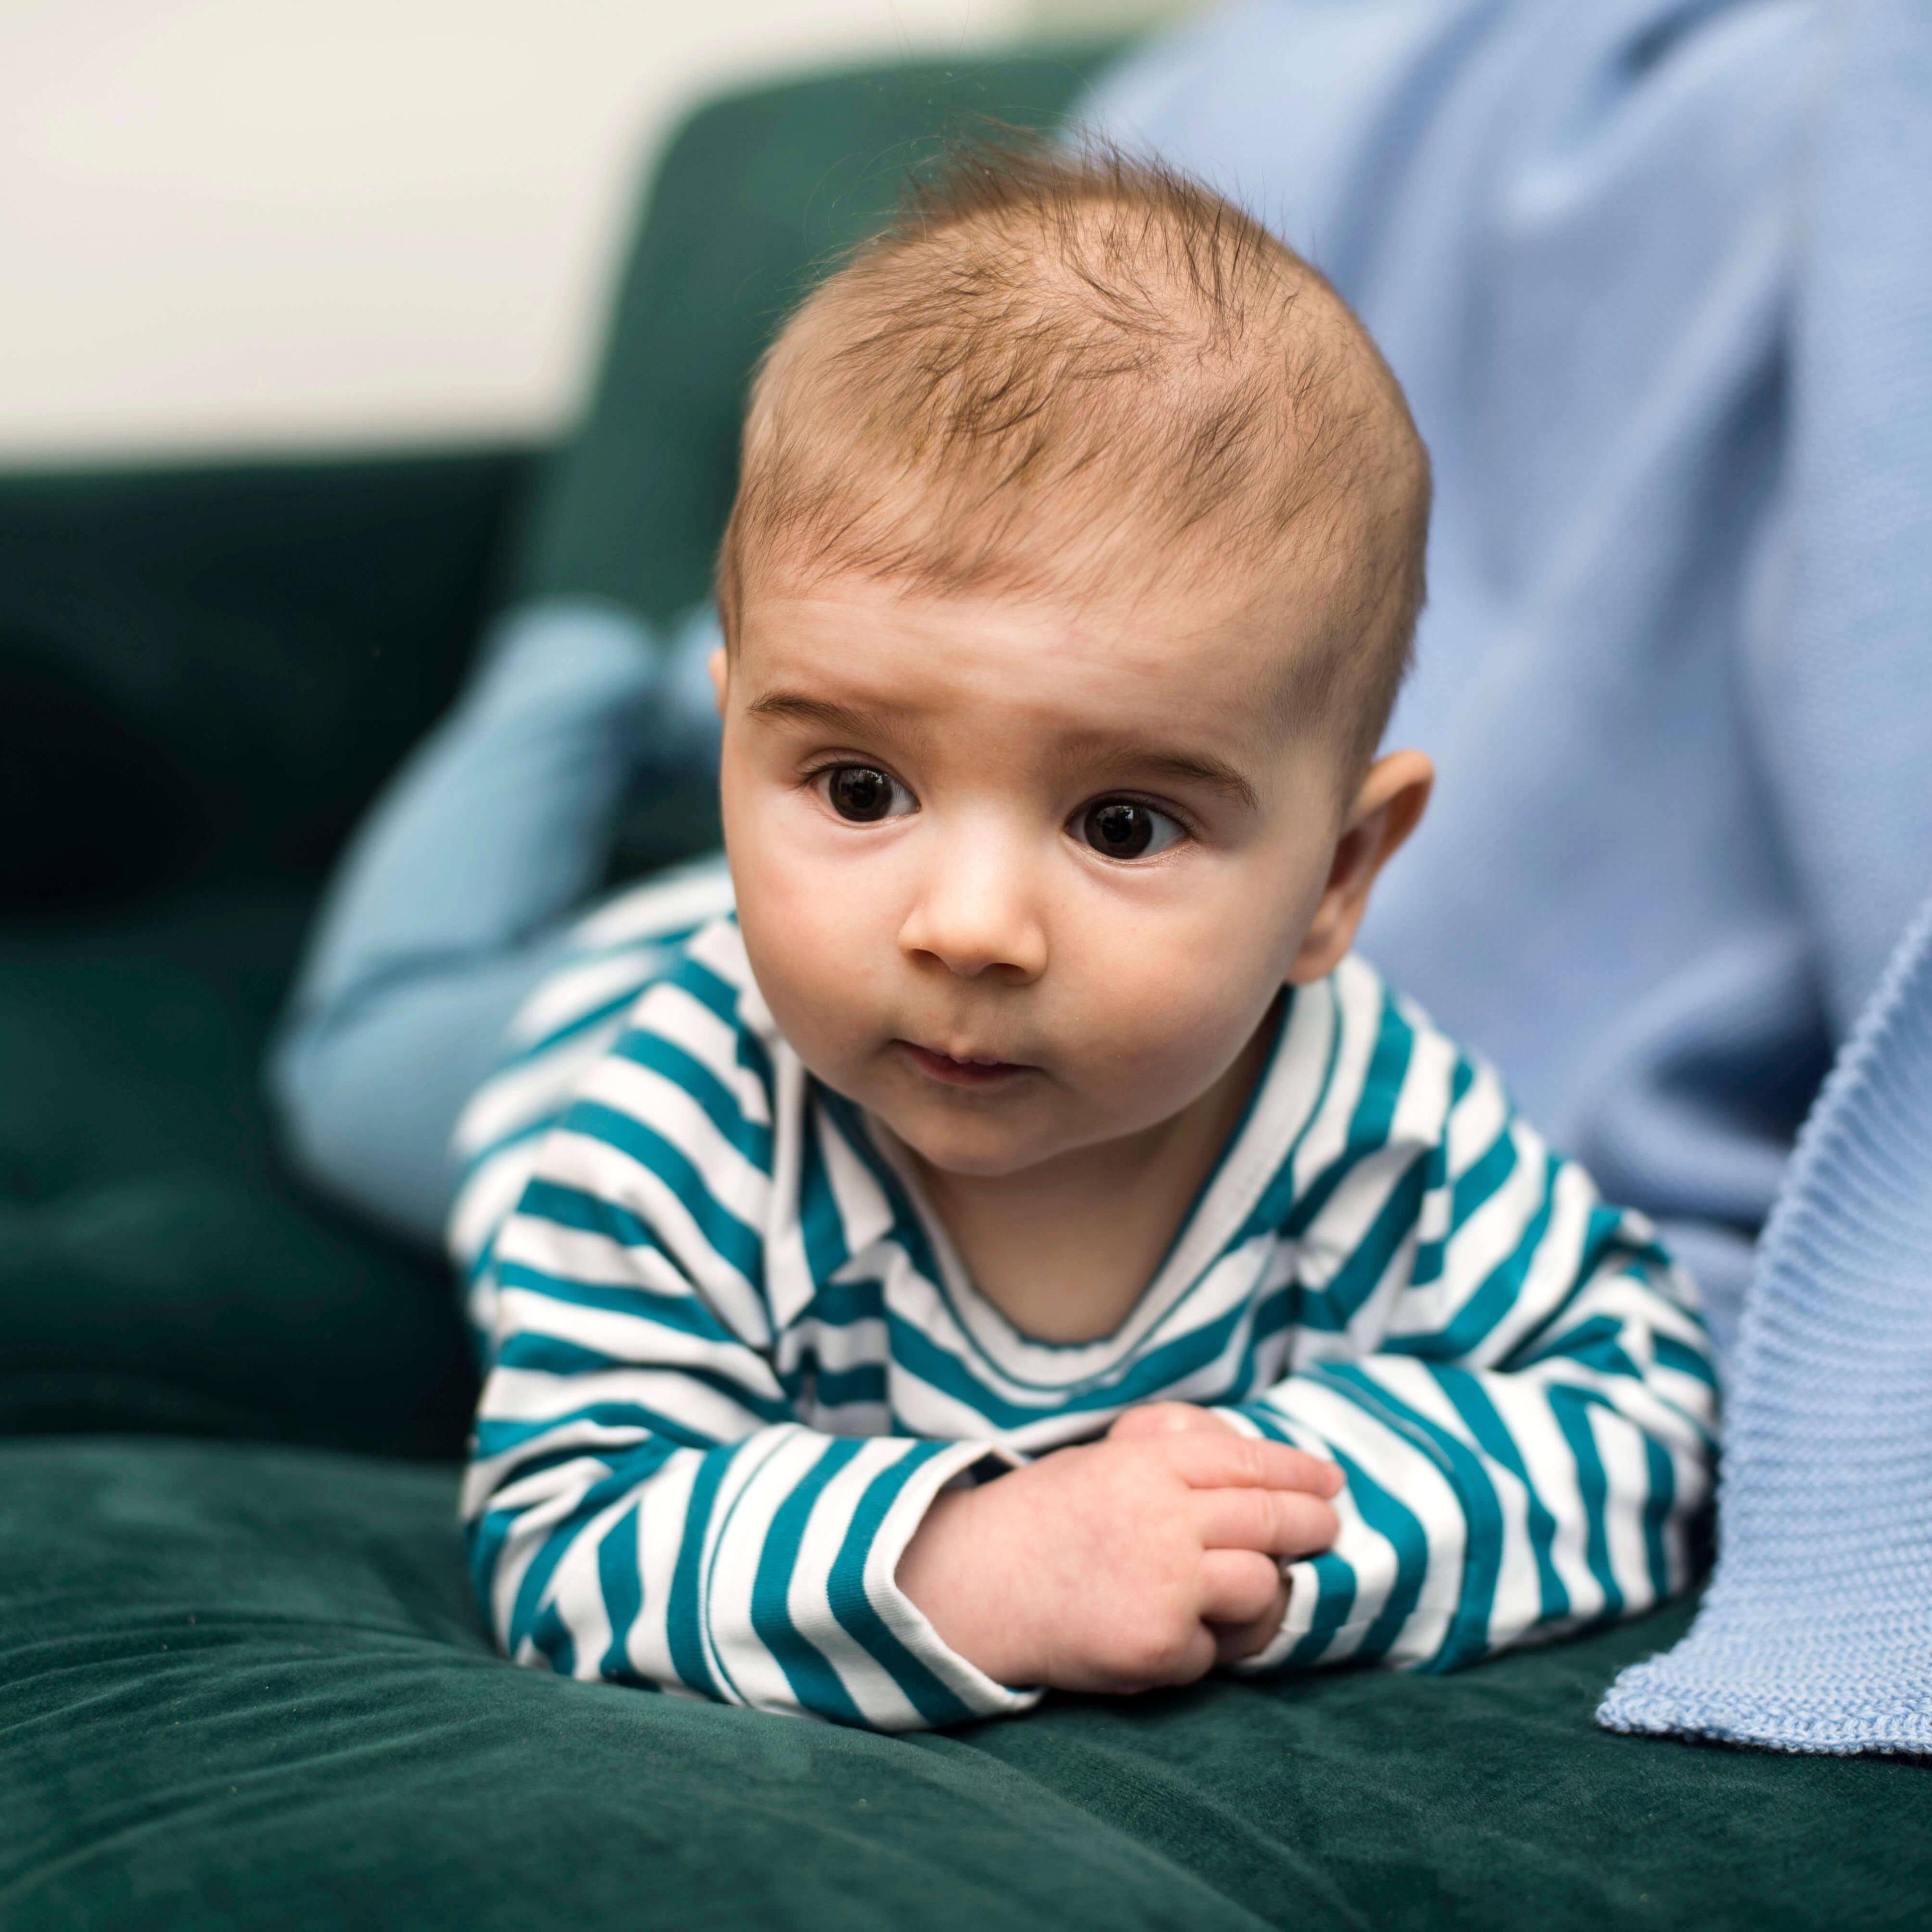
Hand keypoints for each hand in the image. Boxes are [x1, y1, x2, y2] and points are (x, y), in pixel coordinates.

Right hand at [895, 1414, 1343, 1693]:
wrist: (970, 1587)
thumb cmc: (1039, 1521)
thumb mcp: (1102, 1462)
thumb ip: (1174, 1461)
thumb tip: (1267, 1471)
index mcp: (1147, 1464)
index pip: (1250, 1462)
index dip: (1300, 1471)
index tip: (1329, 1481)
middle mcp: (1164, 1518)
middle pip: (1271, 1519)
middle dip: (1312, 1525)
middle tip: (1327, 1529)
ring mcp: (1165, 1585)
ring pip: (1260, 1587)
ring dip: (1255, 1593)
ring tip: (1226, 1593)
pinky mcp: (1159, 1647)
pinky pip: (1216, 1650)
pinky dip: (1200, 1646)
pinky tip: (1158, 1632)